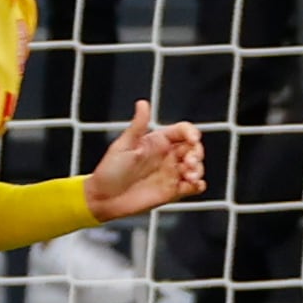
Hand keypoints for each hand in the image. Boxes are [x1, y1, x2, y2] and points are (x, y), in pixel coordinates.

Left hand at [84, 100, 207, 221]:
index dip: (192, 133)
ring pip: (195, 167)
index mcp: (157, 142)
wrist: (103, 199)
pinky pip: (192, 187)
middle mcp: (166, 156)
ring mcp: (170, 173)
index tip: (193, 140)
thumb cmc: (109, 171)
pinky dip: (198, 185)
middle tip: (189, 162)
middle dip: (197, 153)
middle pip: (193, 148)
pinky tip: (194, 185)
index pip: (182, 131)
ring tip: (190, 176)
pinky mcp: (172, 191)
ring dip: (198, 169)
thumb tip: (142, 103)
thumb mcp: (123, 146)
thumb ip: (138, 126)